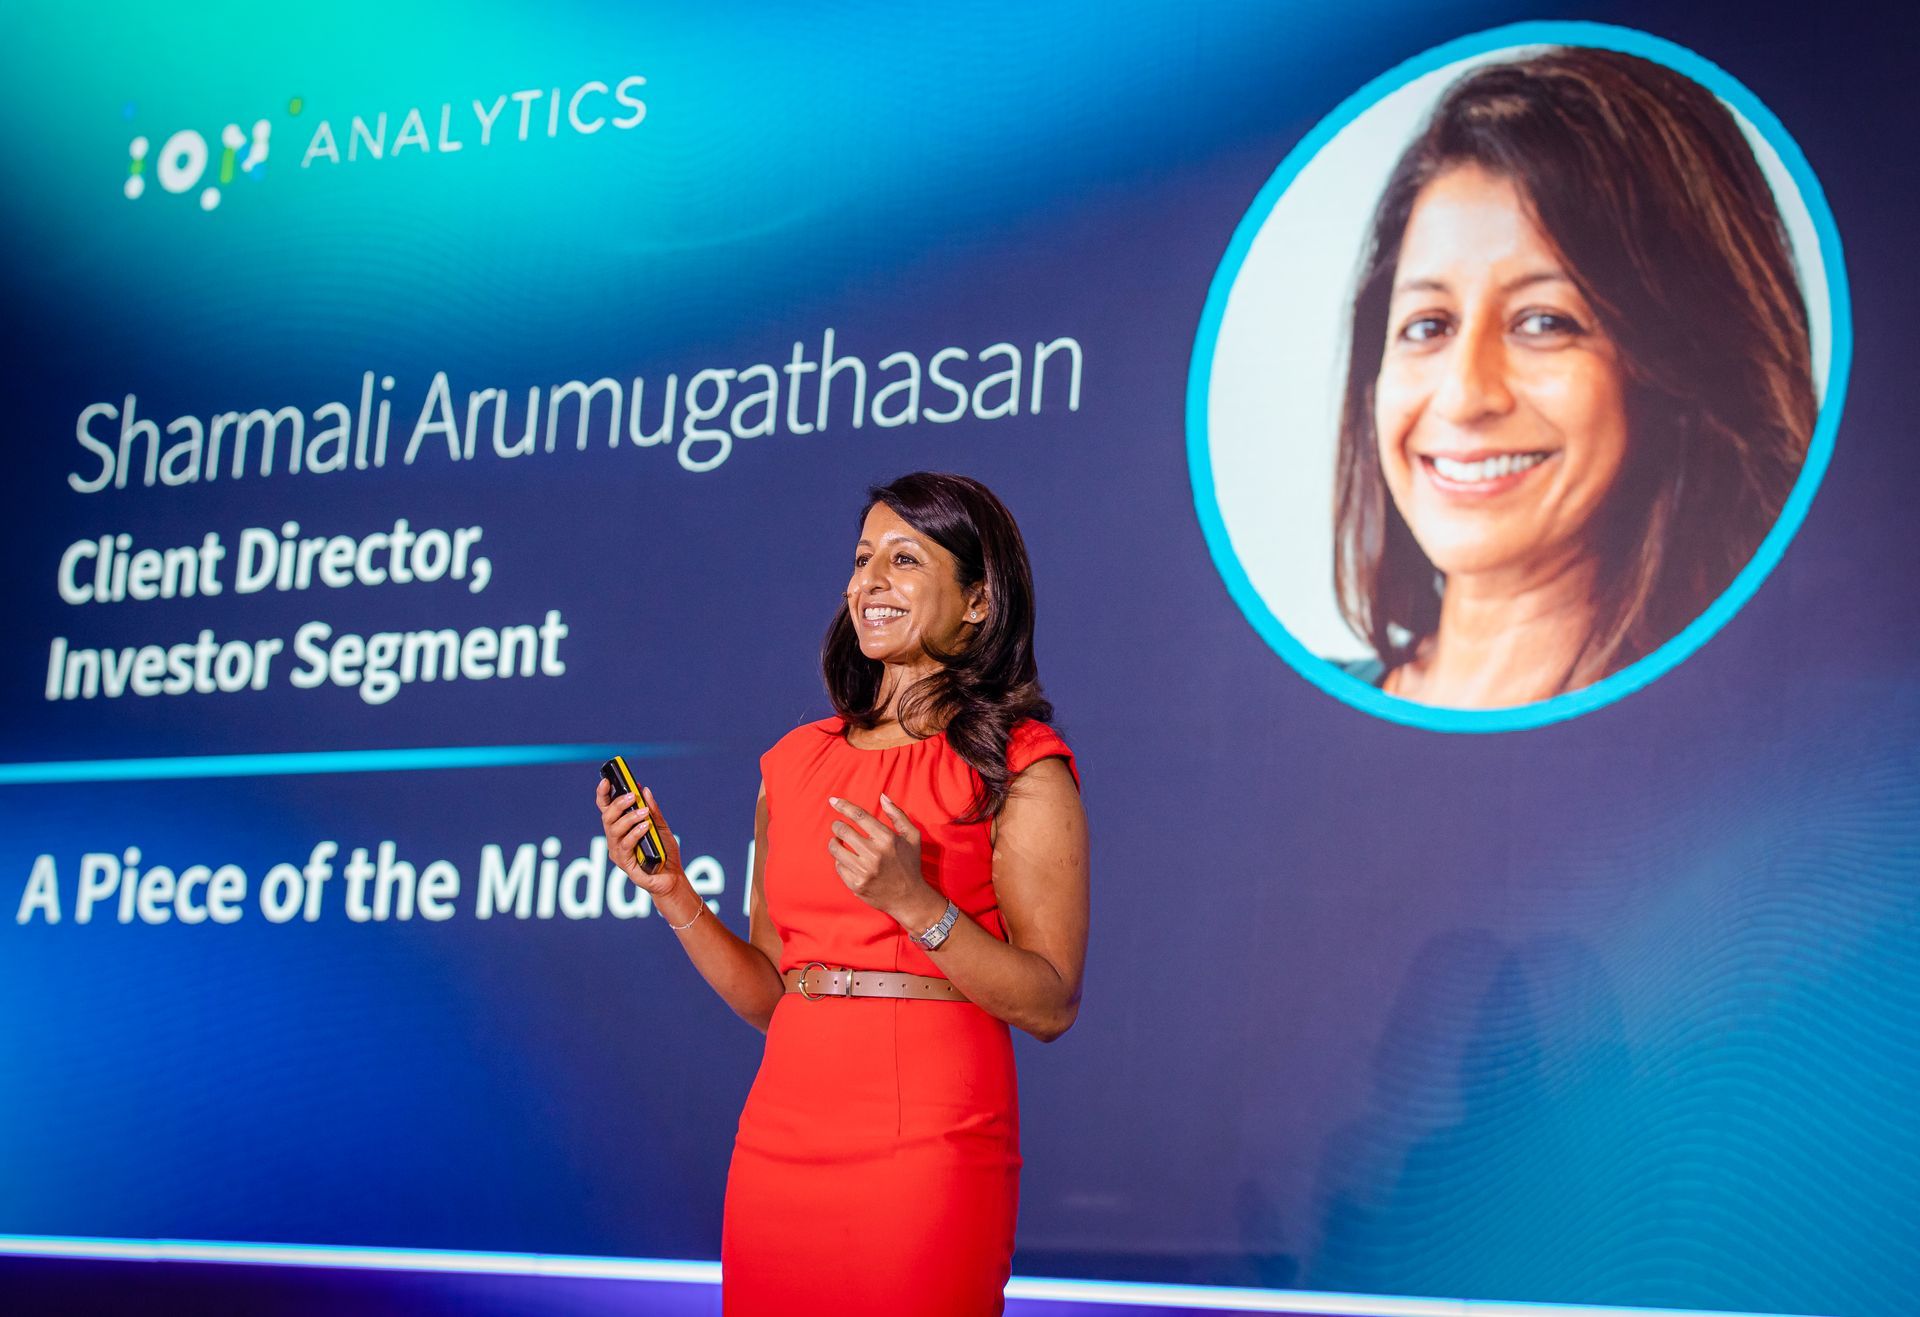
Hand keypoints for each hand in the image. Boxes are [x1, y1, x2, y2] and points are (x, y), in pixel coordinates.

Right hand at [596, 776, 684, 897]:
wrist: (672, 876)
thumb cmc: (664, 852)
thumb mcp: (660, 826)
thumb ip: (652, 810)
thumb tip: (645, 790)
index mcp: (620, 828)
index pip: (606, 808)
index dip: (603, 795)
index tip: (606, 780)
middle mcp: (615, 839)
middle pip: (607, 817)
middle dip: (618, 804)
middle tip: (633, 795)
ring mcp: (618, 852)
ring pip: (614, 830)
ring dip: (629, 818)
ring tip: (644, 812)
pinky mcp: (625, 864)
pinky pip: (626, 845)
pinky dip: (635, 833)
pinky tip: (645, 827)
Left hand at [827, 794, 943, 929]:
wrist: (909, 898)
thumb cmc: (910, 864)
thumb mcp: (912, 837)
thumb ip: (898, 815)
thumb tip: (883, 797)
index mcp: (887, 839)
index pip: (859, 816)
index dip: (844, 806)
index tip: (833, 800)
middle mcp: (875, 854)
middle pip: (843, 831)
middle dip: (837, 826)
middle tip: (838, 826)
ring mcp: (864, 871)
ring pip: (836, 849)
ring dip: (834, 842)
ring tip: (837, 841)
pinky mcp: (856, 884)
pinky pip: (838, 866)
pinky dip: (839, 860)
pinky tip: (846, 859)